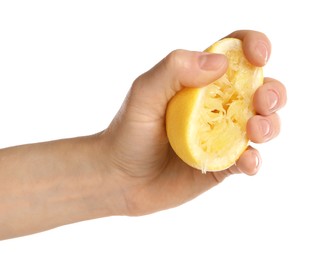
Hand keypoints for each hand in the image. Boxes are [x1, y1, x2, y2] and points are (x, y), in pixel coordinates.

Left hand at [100, 30, 286, 215]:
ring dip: (270, 124)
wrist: (121, 178)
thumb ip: (175, 69)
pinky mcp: (223, 164)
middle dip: (272, 91)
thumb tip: (221, 63)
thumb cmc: (129, 131)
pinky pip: (249, 159)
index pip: (234, 53)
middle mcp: (216, 105)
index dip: (254, 46)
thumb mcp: (144, 93)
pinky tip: (247, 161)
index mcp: (200, 80)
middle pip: (260, 88)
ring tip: (255, 130)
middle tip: (262, 101)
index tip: (259, 55)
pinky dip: (255, 160)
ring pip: (263, 123)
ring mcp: (222, 135)